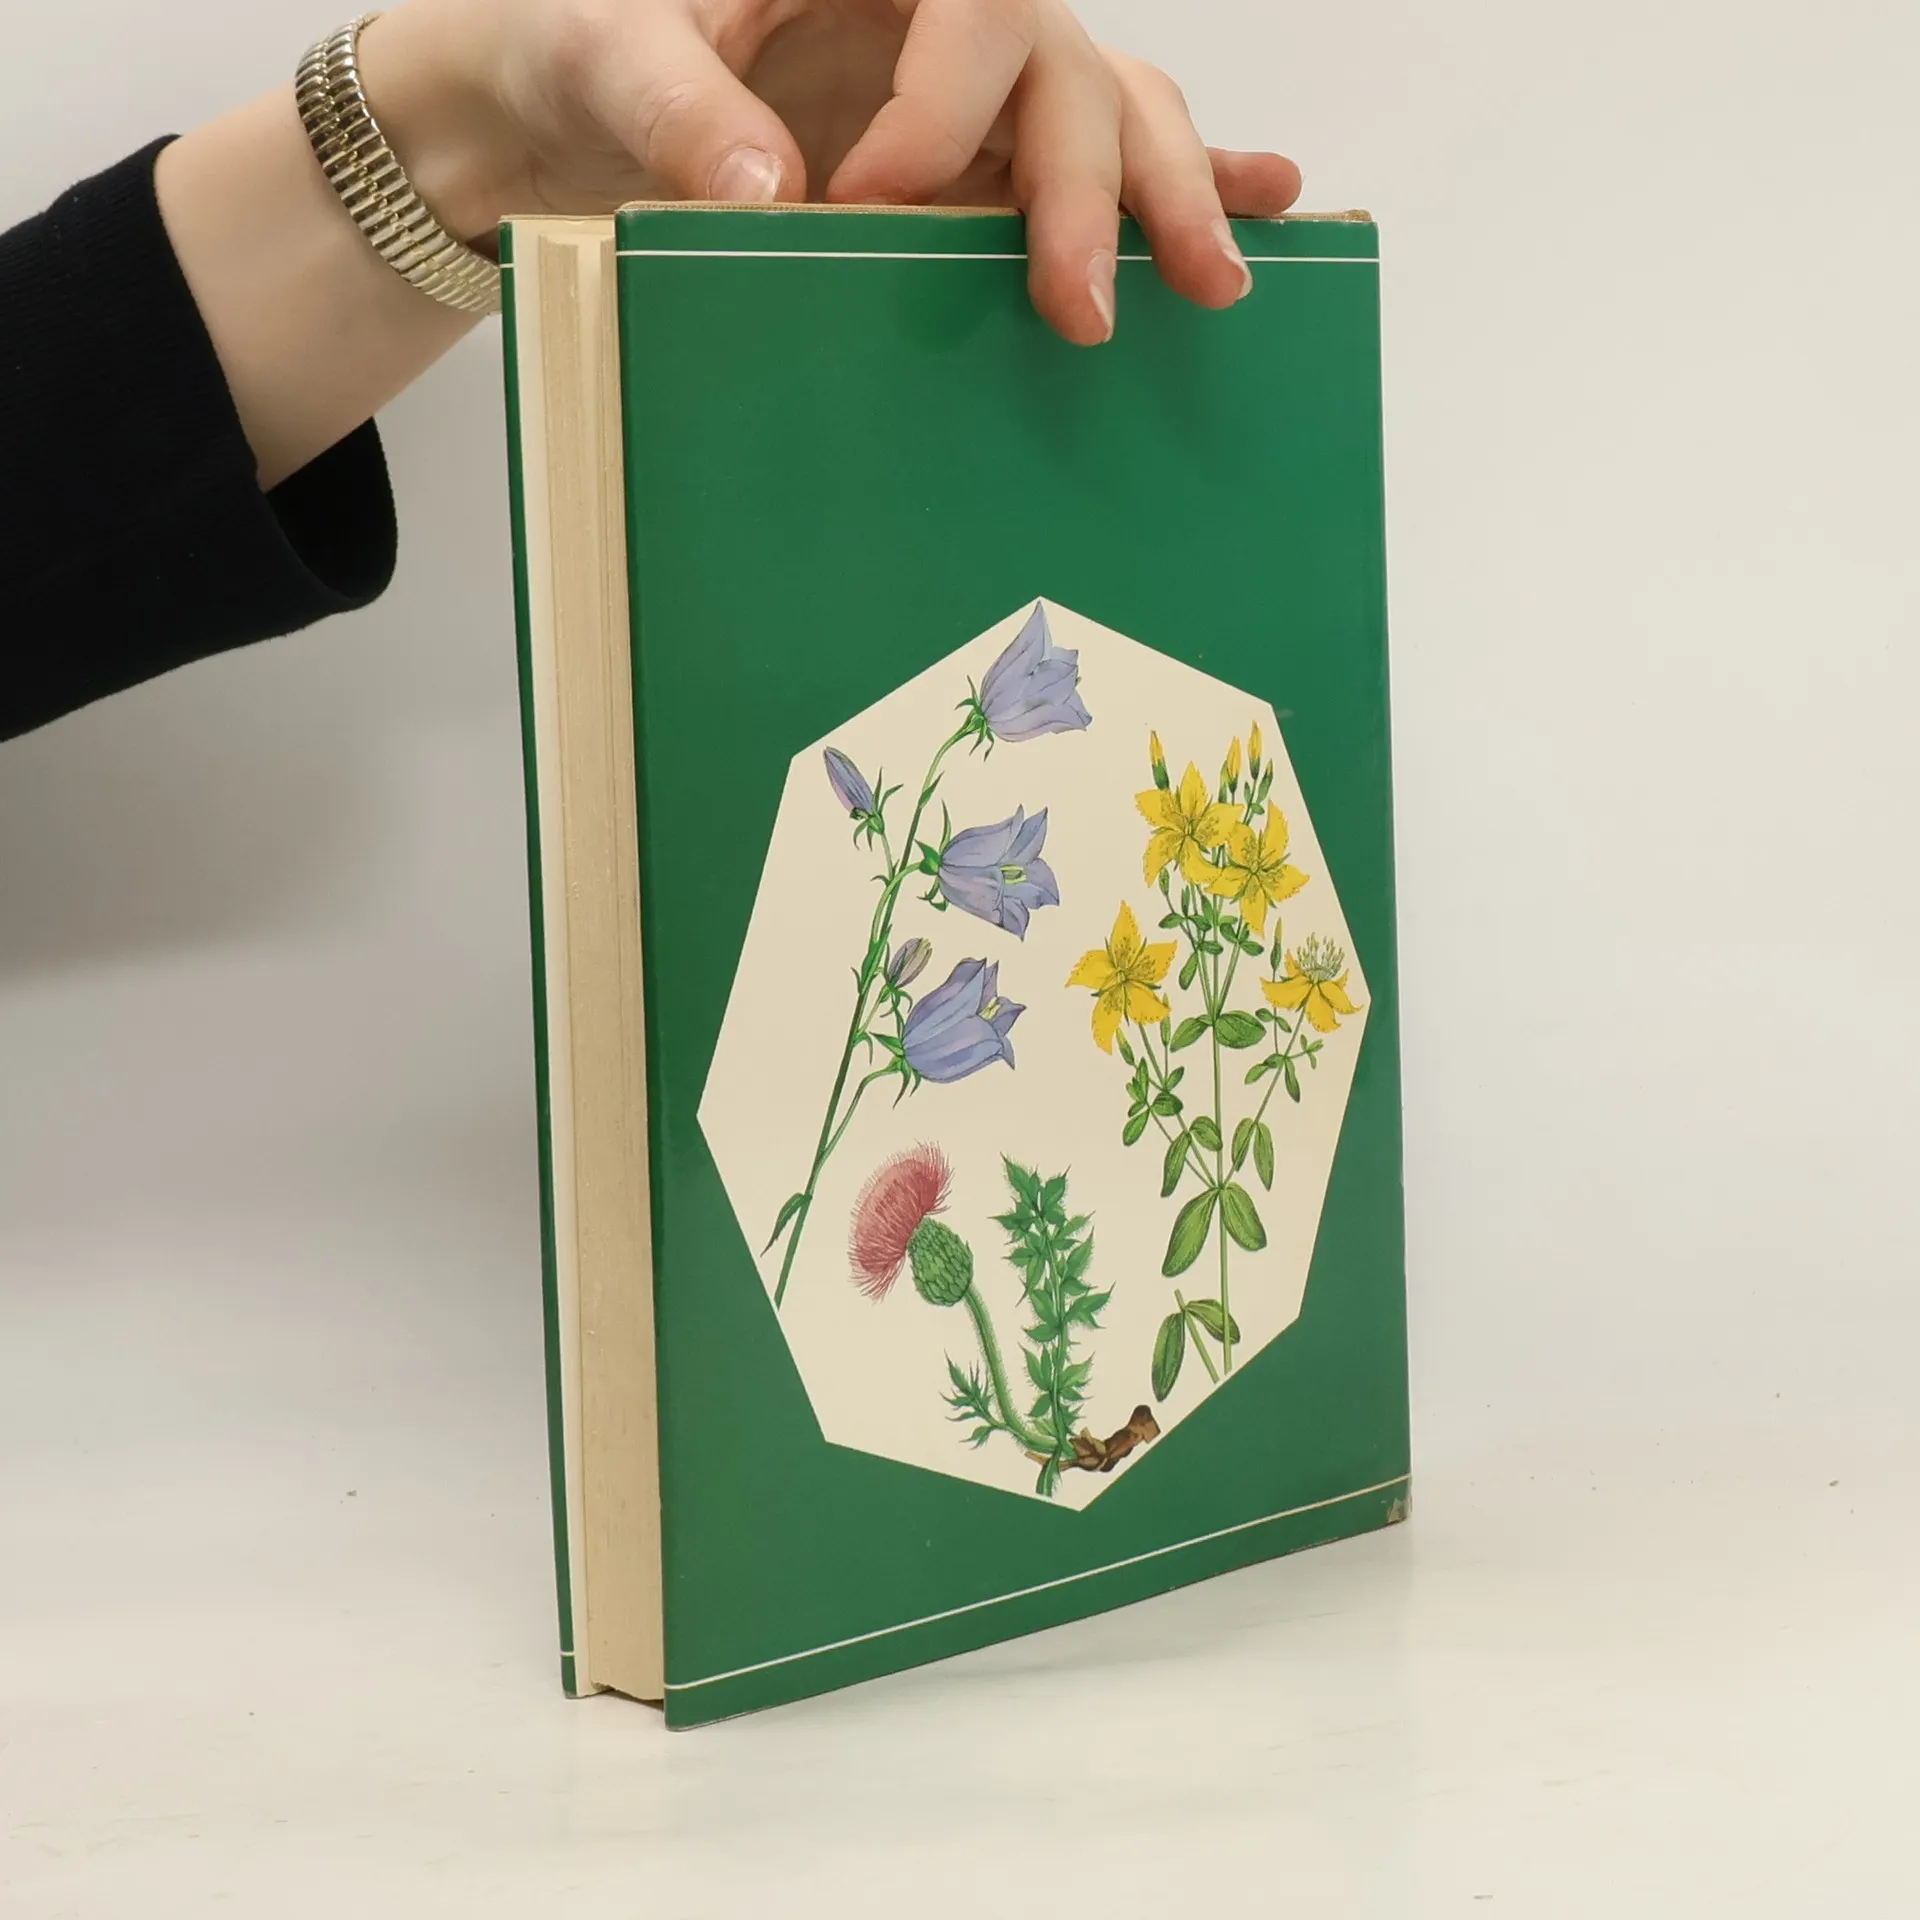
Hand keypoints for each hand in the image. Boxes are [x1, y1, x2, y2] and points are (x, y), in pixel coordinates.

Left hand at [361, 0, 1303, 344]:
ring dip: (1169, 195)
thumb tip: (764, 187)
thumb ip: (673, 103)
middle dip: (1092, 186)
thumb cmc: (576, 45)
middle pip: (1065, 69)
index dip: (942, 114)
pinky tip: (1268, 203)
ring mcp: (968, 85)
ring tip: (1217, 282)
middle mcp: (941, 11)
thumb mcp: (599, 51)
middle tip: (1083, 303)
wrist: (559, 96)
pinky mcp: (972, 156)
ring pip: (1105, 114)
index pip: (970, 8)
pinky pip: (1091, 158)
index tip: (871, 211)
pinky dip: (1175, 182)